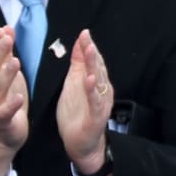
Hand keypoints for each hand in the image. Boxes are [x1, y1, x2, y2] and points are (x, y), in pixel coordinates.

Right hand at [0, 27, 29, 175]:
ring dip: (5, 75)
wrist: (0, 135)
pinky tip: (19, 97)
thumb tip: (6, 29)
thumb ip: (4, 55)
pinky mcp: (3, 121)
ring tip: (15, 62)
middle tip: (7, 39)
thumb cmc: (5, 101)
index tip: (3, 29)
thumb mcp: (5, 75)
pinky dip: (11, 105)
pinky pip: (5, 113)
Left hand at [57, 29, 112, 175]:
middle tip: (86, 37)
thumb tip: (80, 44)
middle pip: (98, 68)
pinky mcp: (96, 116)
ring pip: (99, 82)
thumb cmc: (78, 112)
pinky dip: (93, 91)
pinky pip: (95, 102)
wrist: (80, 142)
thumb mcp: (74, 84)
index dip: (89, 47)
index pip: (94, 61)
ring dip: (95, 67)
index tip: (83, 33)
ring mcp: (100, 103)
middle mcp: (101, 91)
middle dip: (92, 52)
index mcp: (96, 82)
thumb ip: (78, 65)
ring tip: (90, 52)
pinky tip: (89, 80)